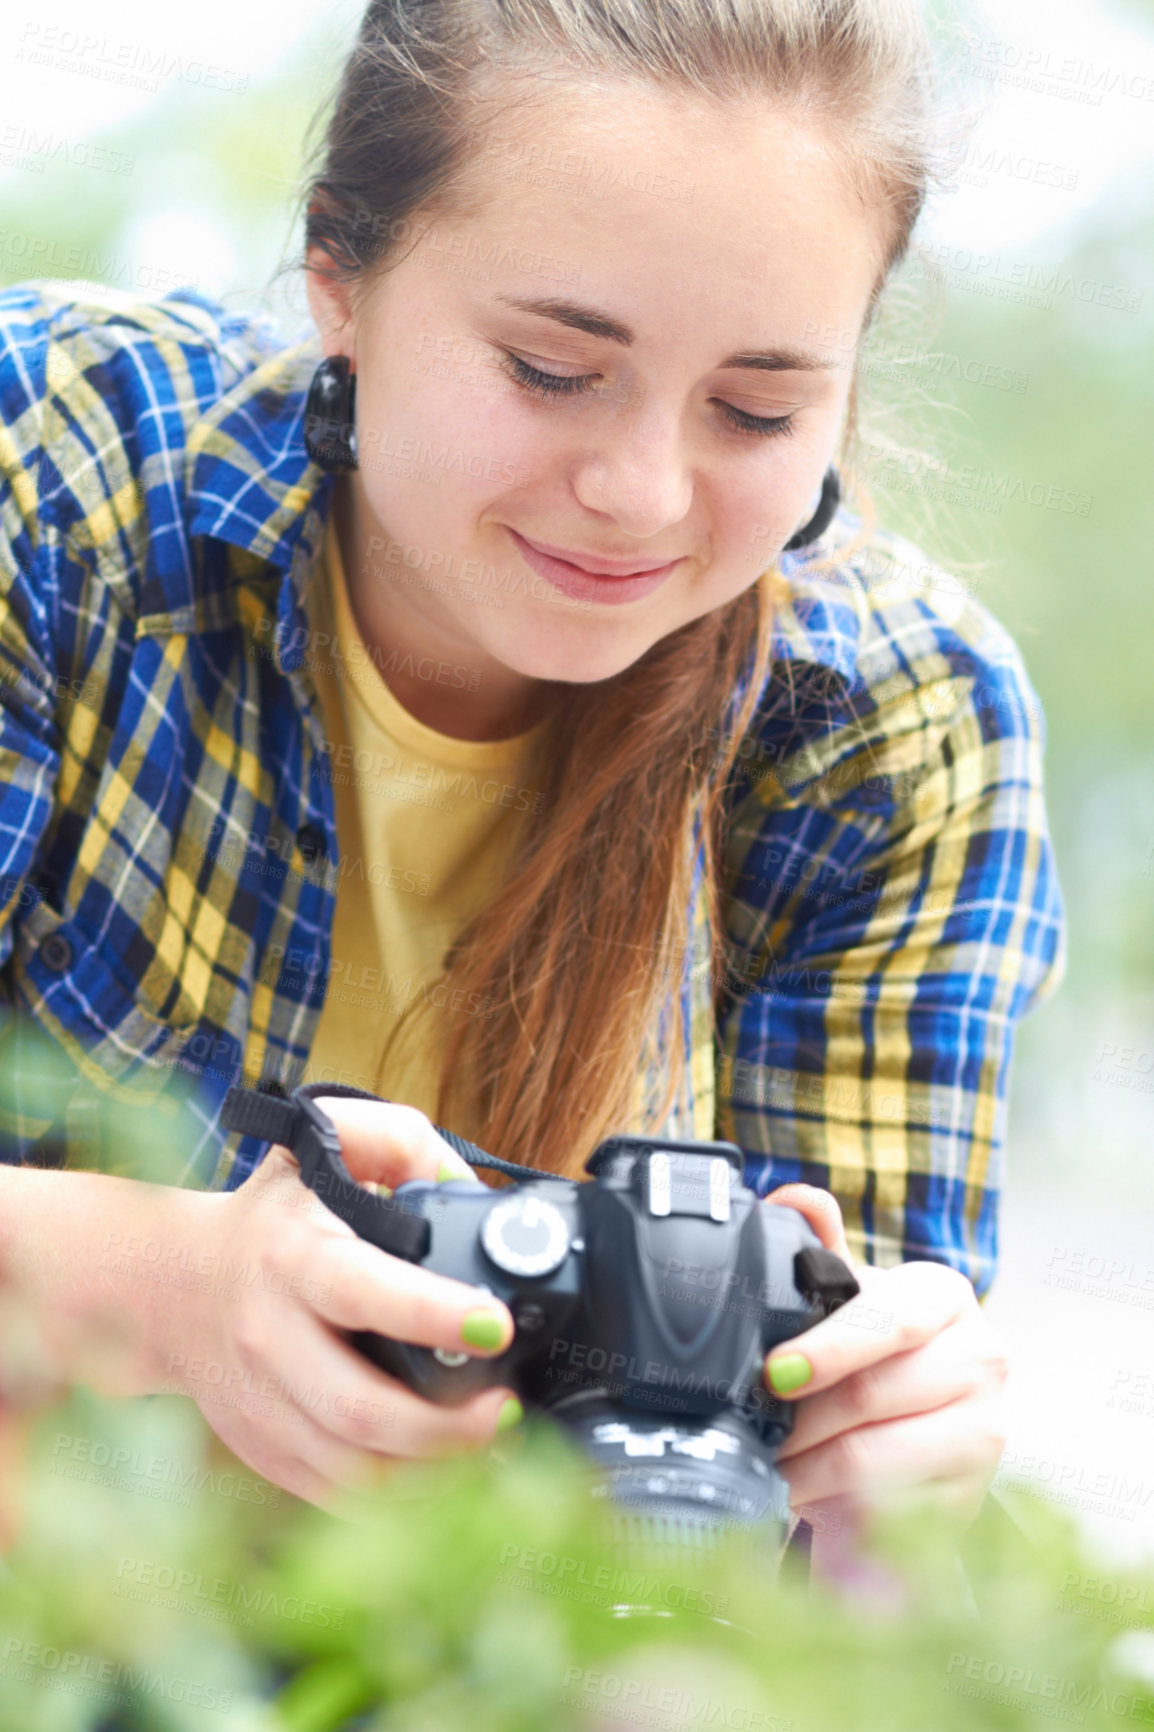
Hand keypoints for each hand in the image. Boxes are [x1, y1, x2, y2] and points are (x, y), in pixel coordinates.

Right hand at [159, 1097, 521, 1509]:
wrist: (172, 1288)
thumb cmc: (272, 1217)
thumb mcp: (320, 1148)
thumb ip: (397, 1143)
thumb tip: (467, 1186)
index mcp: (293, 1257)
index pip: (363, 1292)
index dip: (434, 1313)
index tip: (496, 1324)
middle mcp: (271, 1336)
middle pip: (360, 1408)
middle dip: (447, 1425)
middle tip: (506, 1408)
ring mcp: (264, 1404)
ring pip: (353, 1469)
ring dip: (435, 1472)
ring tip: (491, 1443)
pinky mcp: (265, 1450)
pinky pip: (338, 1496)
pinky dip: (400, 1497)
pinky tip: (446, 1469)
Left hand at [762, 1185, 1008, 1536]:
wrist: (928, 1425)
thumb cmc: (877, 1351)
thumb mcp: (851, 1297)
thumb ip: (820, 1247)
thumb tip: (793, 1199)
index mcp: (944, 1295)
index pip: (889, 1319)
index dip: (828, 1348)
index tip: (775, 1373)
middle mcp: (982, 1357)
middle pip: (871, 1394)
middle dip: (799, 1419)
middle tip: (752, 1430)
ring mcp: (985, 1430)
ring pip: (873, 1458)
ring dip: (807, 1469)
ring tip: (769, 1468)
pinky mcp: (973, 1495)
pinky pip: (888, 1511)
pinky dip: (836, 1511)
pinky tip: (807, 1503)